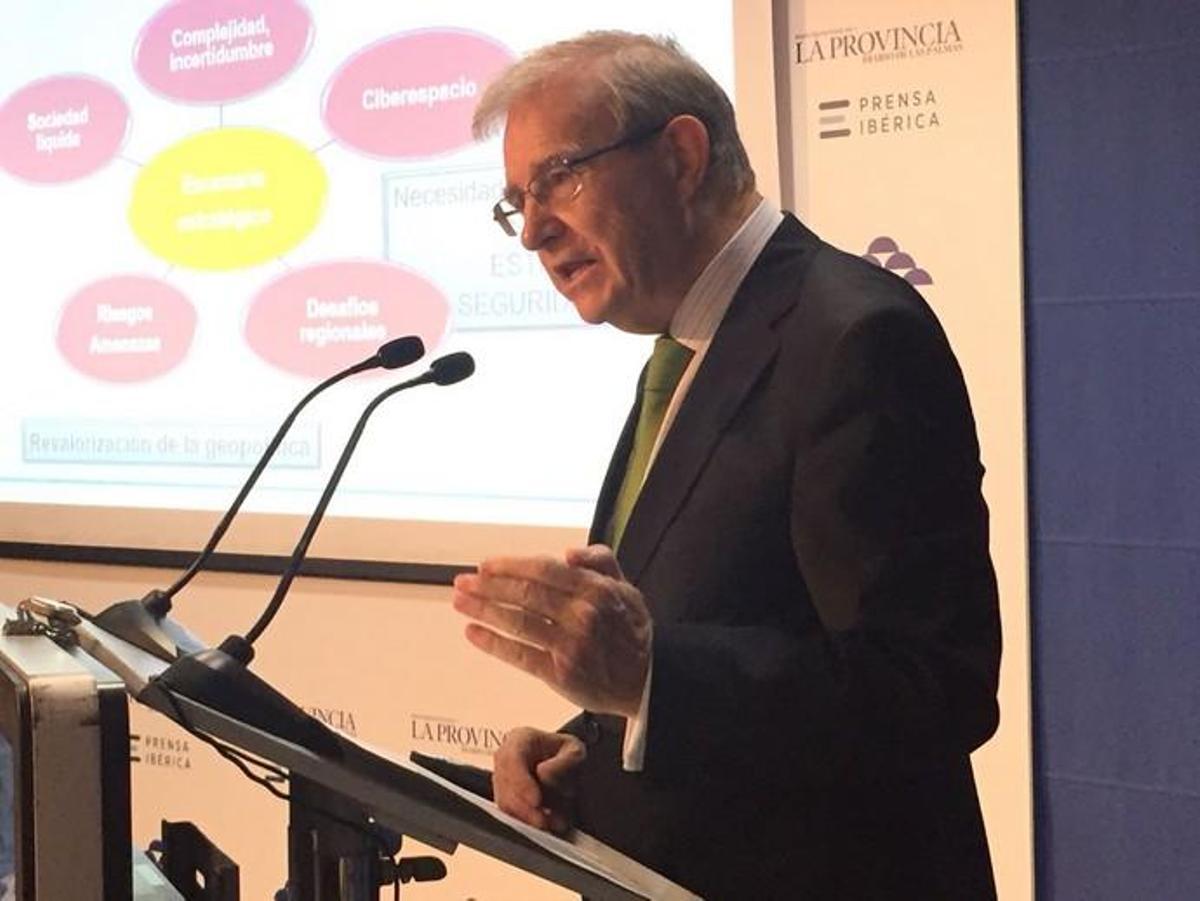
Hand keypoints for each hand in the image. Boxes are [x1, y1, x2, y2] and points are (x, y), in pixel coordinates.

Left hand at [453, 545, 651, 717]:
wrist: (648, 679)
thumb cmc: (631, 631)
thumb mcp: (626, 587)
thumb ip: (601, 561)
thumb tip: (568, 553)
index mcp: (595, 589)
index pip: (544, 571)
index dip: (511, 566)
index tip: (485, 565)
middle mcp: (581, 615)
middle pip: (525, 595)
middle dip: (488, 586)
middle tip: (462, 582)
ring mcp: (569, 646)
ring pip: (518, 623)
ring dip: (483, 610)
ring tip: (459, 602)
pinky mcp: (560, 674)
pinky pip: (520, 656)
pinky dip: (493, 644)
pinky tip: (472, 633)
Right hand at [493, 727, 584, 833]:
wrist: (563, 763)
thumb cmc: (566, 753)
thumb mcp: (574, 750)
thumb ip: (562, 761)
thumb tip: (542, 774)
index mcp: (520, 738)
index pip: (512, 758)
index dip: (521, 781)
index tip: (536, 800)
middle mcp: (505, 756)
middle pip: (505, 784)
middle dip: (525, 807)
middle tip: (544, 821)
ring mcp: (501, 777)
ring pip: (505, 802)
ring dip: (526, 817)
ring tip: (551, 824)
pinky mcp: (504, 797)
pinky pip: (509, 813)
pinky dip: (527, 822)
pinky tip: (546, 824)